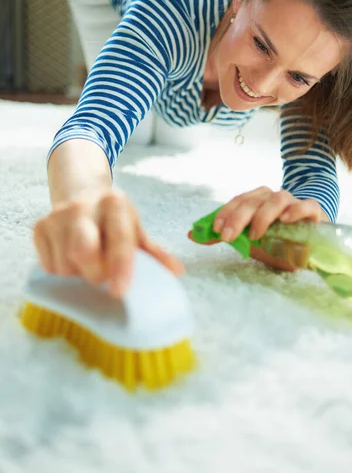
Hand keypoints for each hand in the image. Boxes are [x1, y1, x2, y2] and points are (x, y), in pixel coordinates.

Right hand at [33, 189, 183, 297]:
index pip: (118, 239)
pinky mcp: (39, 227)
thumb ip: (153, 252)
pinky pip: (48, 267)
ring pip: (64, 265)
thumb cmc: (113, 219)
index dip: (120, 267)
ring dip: (78, 276)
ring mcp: (57, 216)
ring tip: (89, 265)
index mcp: (114, 203)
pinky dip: (62, 274)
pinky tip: (72, 261)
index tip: (119, 291)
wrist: (80, 194)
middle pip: (83, 251)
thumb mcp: (135, 228)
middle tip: (104, 277)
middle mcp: (83, 206)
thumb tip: (176, 271)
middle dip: (95, 273)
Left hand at [188, 187, 327, 271]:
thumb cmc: (275, 238)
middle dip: (237, 218)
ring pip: (277, 199)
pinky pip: (306, 206)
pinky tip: (285, 219)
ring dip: (263, 216)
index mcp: (256, 200)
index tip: (216, 229)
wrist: (309, 241)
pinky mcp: (312, 211)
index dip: (226, 213)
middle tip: (227, 237)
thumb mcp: (248, 240)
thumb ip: (224, 235)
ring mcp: (293, 202)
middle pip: (253, 201)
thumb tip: (192, 234)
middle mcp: (272, 197)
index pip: (238, 201)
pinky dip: (295, 210)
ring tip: (255, 235)